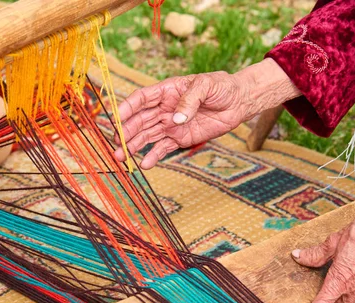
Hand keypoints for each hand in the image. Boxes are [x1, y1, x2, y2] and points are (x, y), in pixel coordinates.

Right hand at [114, 59, 299, 168]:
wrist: (238, 101)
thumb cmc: (222, 87)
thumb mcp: (206, 86)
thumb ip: (189, 101)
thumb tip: (176, 119)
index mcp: (167, 91)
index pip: (141, 99)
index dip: (127, 108)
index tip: (116, 117)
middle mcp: (164, 109)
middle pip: (139, 120)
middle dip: (126, 132)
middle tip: (116, 145)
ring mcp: (171, 125)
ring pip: (147, 136)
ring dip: (133, 146)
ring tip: (122, 158)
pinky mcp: (180, 138)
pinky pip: (163, 148)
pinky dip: (153, 156)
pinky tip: (144, 164)